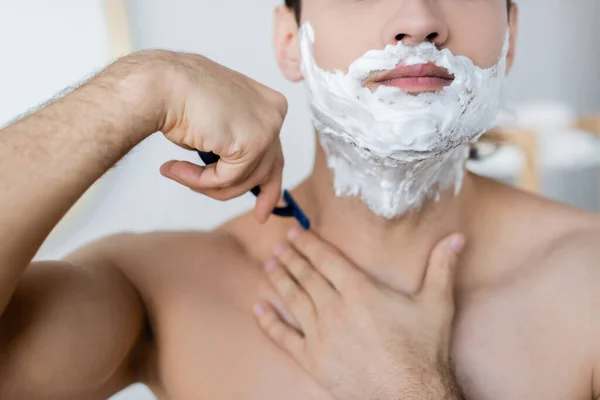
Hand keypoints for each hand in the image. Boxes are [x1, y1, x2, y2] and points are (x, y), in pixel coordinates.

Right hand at [107, 51, 287, 221]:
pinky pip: (227, 179)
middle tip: (260, 216)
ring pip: (245, 180)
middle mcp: (274, 113)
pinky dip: (199, 181)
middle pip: (267, 168)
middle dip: (258, 195)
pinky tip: (175, 168)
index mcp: (268, 103)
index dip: (271, 180)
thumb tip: (236, 174)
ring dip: (207, 184)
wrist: (159, 84)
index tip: (269, 206)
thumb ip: (233, 145)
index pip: (275, 150)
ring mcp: (268, 127)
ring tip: (177, 172)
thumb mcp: (216, 124)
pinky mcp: (253, 142)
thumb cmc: (177, 98)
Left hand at [253, 230, 465, 399]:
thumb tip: (458, 237)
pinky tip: (258, 309)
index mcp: (359, 291)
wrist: (410, 397)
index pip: (325, 259)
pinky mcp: (312, 360)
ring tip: (269, 265)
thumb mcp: (437, 305)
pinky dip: (269, 322)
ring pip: (292, 300)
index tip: (296, 233)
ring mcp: (320, 335)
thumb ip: (442, 267)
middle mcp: (334, 309)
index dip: (308, 244)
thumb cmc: (423, 352)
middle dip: (291, 257)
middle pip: (306, 276)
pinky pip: (283, 337)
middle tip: (279, 245)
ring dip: (279, 280)